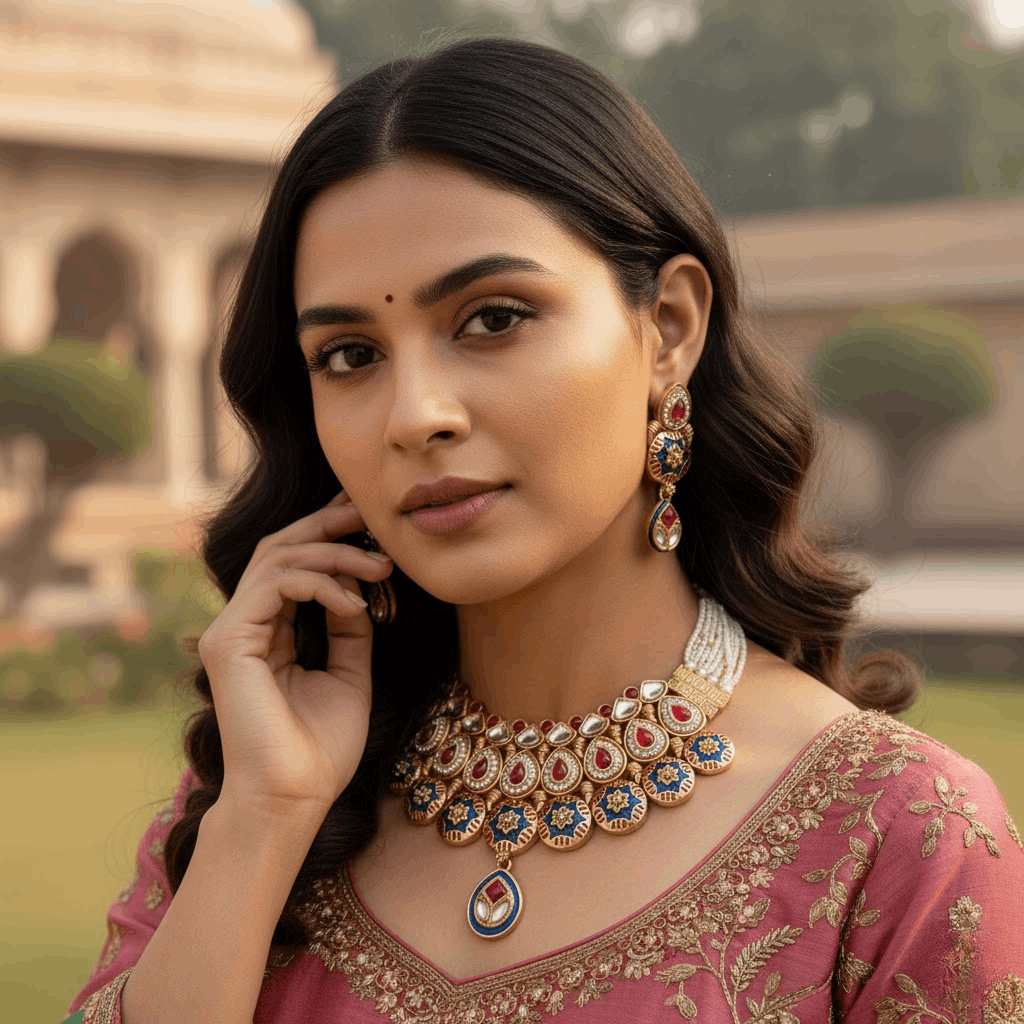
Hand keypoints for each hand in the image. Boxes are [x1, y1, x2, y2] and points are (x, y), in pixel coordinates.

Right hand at [196, 490, 392, 814]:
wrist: (293, 799)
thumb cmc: (320, 750)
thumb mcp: (348, 674)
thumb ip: (349, 629)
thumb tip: (361, 588)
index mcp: (268, 633)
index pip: (292, 565)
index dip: (329, 536)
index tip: (372, 525)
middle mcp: (244, 626)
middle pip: (279, 547)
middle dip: (327, 523)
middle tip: (371, 516)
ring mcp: (231, 631)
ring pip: (278, 558)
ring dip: (335, 554)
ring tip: (379, 567)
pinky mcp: (229, 641)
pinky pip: (275, 585)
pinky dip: (320, 583)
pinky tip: (355, 602)